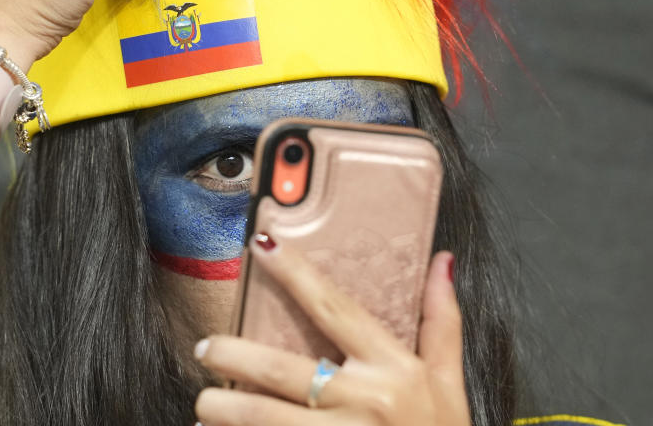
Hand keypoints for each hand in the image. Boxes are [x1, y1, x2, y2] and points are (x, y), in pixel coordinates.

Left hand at [193, 234, 470, 425]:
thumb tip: (442, 261)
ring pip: (264, 419)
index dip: (296, 274)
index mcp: (392, 368)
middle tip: (205, 349)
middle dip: (232, 356)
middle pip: (281, 369)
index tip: (262, 244)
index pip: (335, 308)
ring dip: (223, 411)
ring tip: (204, 405)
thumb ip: (441, 319)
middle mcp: (364, 402)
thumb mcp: (448, 381)